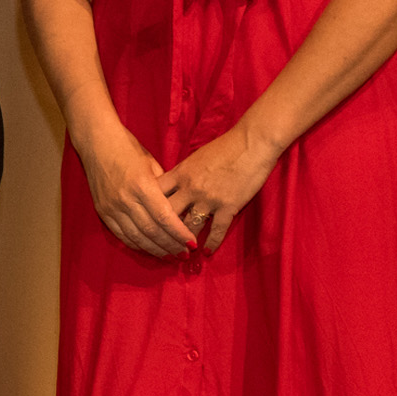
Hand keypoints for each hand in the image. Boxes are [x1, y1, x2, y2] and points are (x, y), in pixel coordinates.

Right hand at [72, 121, 196, 259]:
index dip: (179, 234)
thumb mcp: (151, 163)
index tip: (192, 244)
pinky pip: (121, 234)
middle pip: (152, 231)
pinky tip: (149, 249)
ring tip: (170, 256)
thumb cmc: (127, 148)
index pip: (164, 217)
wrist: (96, 142)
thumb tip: (177, 206)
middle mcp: (126, 199)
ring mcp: (112, 207)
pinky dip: (136, 244)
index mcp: (142, 185)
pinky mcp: (102, 211)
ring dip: (155, 250)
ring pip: (137, 237)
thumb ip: (163, 186)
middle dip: (171, 245)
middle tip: (185, 254)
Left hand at [156, 123, 278, 253]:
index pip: (155, 194)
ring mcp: (208, 199)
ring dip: (184, 242)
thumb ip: (182, 173)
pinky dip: (211, 243)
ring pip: (189, 226)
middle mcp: (190, 188)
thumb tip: (171, 186)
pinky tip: (207, 251)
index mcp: (180, 173)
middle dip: (161, 231)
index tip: (144, 221)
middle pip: (167, 214)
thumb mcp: (195, 157)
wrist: (252, 142)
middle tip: (159, 245)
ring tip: (181, 253)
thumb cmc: (225, 146)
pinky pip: (216, 230)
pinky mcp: (228, 206)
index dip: (147, 208)